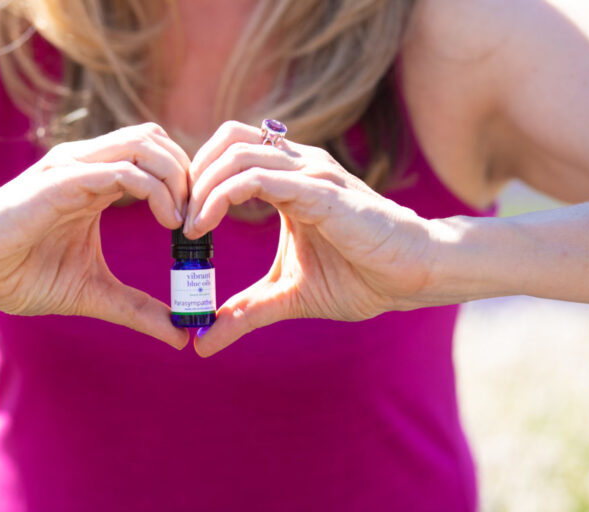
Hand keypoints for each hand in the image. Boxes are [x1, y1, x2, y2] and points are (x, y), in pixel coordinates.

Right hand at [0, 123, 189, 348]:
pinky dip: (154, 190)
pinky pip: (120, 169)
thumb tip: (181, 335)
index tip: (199, 228)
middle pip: (157, 140)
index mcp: (97, 182)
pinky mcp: (60, 181)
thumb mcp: (94, 294)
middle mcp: (88, 165)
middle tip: (197, 221)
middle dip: (189, 176)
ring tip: (183, 223)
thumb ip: (139, 309)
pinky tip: (167, 223)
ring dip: (177, 179)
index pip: (156, 158)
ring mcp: (73, 168)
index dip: (186, 185)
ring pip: (144, 144)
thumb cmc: (20, 275)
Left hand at [185, 121, 435, 356]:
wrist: (411, 277)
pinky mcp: (318, 191)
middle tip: (177, 218)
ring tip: (187, 227)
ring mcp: (309, 174)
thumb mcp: (286, 296)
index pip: (230, 152)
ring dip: (201, 186)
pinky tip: (203, 227)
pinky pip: (257, 177)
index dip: (198, 179)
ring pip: (236, 153)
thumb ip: (243, 312)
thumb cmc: (360, 278)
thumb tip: (202, 342)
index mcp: (290, 180)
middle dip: (193, 174)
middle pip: (227, 138)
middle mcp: (297, 166)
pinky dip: (221, 196)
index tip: (180, 222)